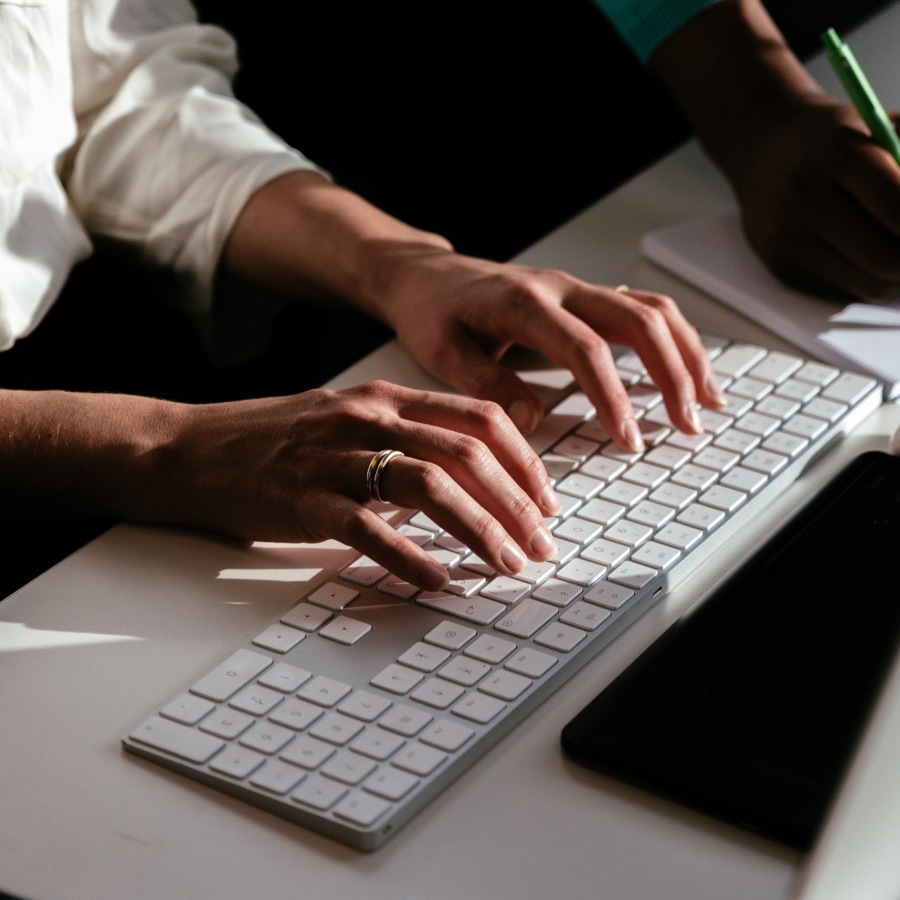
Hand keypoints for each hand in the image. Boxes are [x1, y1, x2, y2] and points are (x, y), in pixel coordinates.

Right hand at [163, 381, 560, 588]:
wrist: (190, 450)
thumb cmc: (273, 440)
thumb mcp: (347, 418)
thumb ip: (405, 435)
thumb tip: (470, 476)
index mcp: (386, 397)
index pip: (479, 418)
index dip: (525, 461)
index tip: (546, 499)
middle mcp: (367, 419)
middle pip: (467, 454)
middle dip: (517, 504)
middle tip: (540, 543)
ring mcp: (335, 458)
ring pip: (430, 487)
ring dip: (480, 530)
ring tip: (506, 564)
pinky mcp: (304, 501)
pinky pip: (371, 530)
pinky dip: (412, 557)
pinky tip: (440, 581)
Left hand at [369, 249, 724, 449]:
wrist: (428, 277)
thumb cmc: (432, 313)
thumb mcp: (442, 353)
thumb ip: (486, 384)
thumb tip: (531, 421)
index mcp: (525, 303)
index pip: (585, 349)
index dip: (613, 396)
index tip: (629, 438)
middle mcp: (560, 288)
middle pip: (638, 320)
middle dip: (672, 374)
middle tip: (688, 425)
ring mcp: (577, 289)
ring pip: (651, 310)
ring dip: (686, 354)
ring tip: (709, 401)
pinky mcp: (584, 297)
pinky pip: (643, 310)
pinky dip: (674, 340)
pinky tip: (688, 371)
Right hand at [727, 96, 899, 299]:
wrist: (763, 149)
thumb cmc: (836, 138)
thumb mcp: (883, 127)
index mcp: (835, 153)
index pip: (898, 208)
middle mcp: (804, 198)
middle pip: (886, 257)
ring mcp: (787, 236)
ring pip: (869, 283)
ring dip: (897, 274)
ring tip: (897, 249)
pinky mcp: (779, 264)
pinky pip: (843, 290)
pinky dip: (865, 278)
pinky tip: (860, 252)